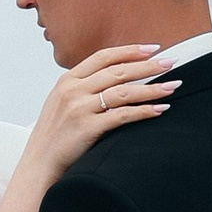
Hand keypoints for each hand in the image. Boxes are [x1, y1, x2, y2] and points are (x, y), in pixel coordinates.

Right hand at [19, 41, 174, 188]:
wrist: (38, 164)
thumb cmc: (54, 135)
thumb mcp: (62, 103)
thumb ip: (83, 88)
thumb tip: (114, 78)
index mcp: (67, 80)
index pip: (103, 57)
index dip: (129, 50)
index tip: (153, 48)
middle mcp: (73, 90)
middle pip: (117, 71)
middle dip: (148, 65)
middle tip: (172, 62)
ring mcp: (79, 108)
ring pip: (123, 91)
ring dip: (152, 88)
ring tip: (173, 86)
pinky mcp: (87, 128)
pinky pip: (122, 115)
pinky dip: (144, 111)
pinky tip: (160, 109)